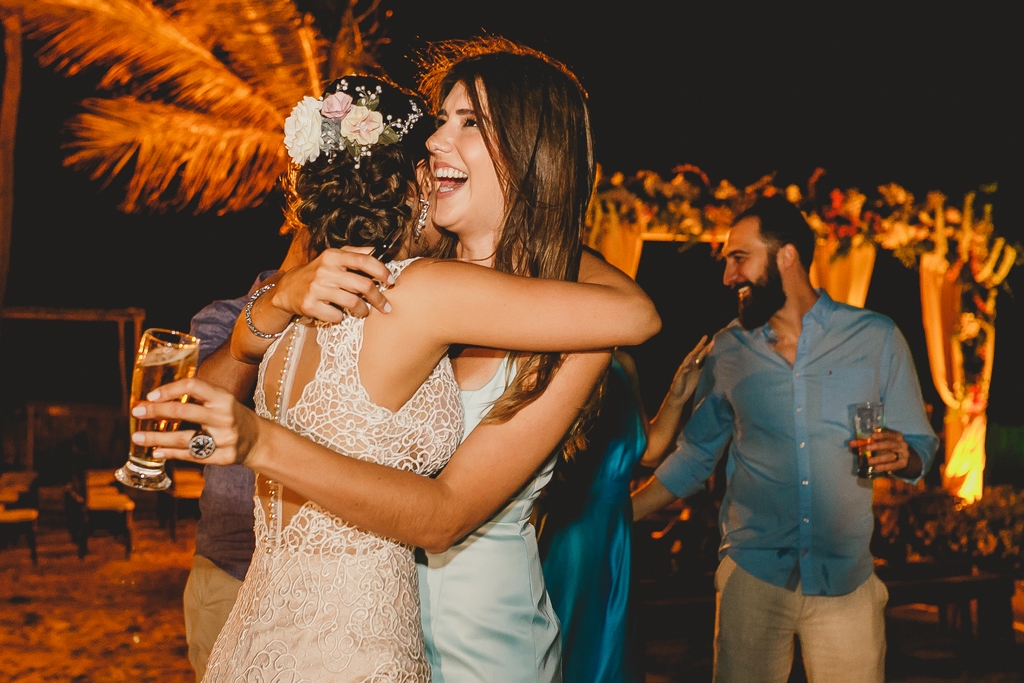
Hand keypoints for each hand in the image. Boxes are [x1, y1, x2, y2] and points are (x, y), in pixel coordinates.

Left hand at [129, 378, 260, 465]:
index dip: (170, 389)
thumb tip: (158, 398)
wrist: (258, 440)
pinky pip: (192, 456)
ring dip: (157, 438)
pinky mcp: (224, 457)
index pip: (194, 386)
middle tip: (137, 411)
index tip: (151, 395)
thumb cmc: (232, 416)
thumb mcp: (221, 400)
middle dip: (156, 411)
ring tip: (137, 437)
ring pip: (184, 438)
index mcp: (223, 398)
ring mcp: (225, 438)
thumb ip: (197, 397)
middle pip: (184, 411)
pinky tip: (156, 452)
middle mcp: (225, 417)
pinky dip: (171, 454)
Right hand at [272, 246, 395, 320]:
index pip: (364, 260)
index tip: (391, 281)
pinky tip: (340, 314)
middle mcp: (325, 270)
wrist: (288, 289)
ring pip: (353, 302)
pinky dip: (342, 317)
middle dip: (379, 298)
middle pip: (363, 285)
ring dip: (363, 310)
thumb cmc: (318, 273)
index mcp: (333, 256)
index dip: (382, 271)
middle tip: (385, 306)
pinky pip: (337, 316)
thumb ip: (356, 253)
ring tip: (364, 311)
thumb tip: (380, 250)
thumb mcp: (333, 257)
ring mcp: (316, 288)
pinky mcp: (310, 305)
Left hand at [667, 336, 713, 400]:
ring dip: (708, 353)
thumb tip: (688, 366)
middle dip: (705, 347)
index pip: (693, 353)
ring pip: (702, 359)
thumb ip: (683, 373)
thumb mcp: (678, 380)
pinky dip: (710, 363)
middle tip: (712, 340)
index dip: (698, 346)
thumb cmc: (676, 388)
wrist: (678, 397)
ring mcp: (695, 370)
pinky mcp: (698, 376)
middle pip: (699, 354)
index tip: (704, 339)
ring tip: (714, 346)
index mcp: (685, 365)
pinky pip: (705, 367)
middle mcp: (691, 365)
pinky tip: (715, 359)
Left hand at [852, 429, 918, 475]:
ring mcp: (903, 454)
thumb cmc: (890, 449)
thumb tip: (851, 444)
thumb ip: (869, 442)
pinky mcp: (903, 463)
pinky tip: (876, 468)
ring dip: (879, 458)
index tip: (872, 435)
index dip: (880, 434)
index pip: (888, 433)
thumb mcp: (884, 443)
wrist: (908, 459)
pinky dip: (885, 467)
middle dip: (878, 446)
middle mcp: (901, 444)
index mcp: (896, 436)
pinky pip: (894, 465)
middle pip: (889, 444)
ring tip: (869, 461)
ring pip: (890, 456)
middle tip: (866, 448)